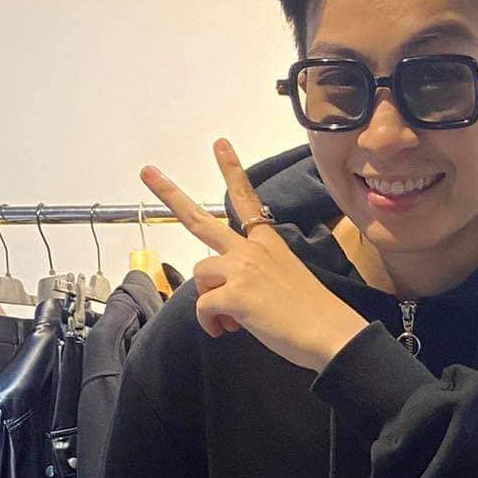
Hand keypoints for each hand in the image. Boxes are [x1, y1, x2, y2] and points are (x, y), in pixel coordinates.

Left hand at [141, 140, 368, 371]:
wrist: (330, 332)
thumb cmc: (313, 313)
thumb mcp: (285, 278)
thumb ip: (252, 276)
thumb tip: (227, 297)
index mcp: (267, 242)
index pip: (246, 199)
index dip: (232, 170)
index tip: (219, 145)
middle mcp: (251, 249)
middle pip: (201, 220)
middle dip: (170, 196)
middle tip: (148, 173)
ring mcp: (241, 269)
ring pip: (200, 276)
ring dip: (208, 300)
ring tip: (231, 318)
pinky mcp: (233, 294)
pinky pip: (202, 307)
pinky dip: (210, 323)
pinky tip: (226, 330)